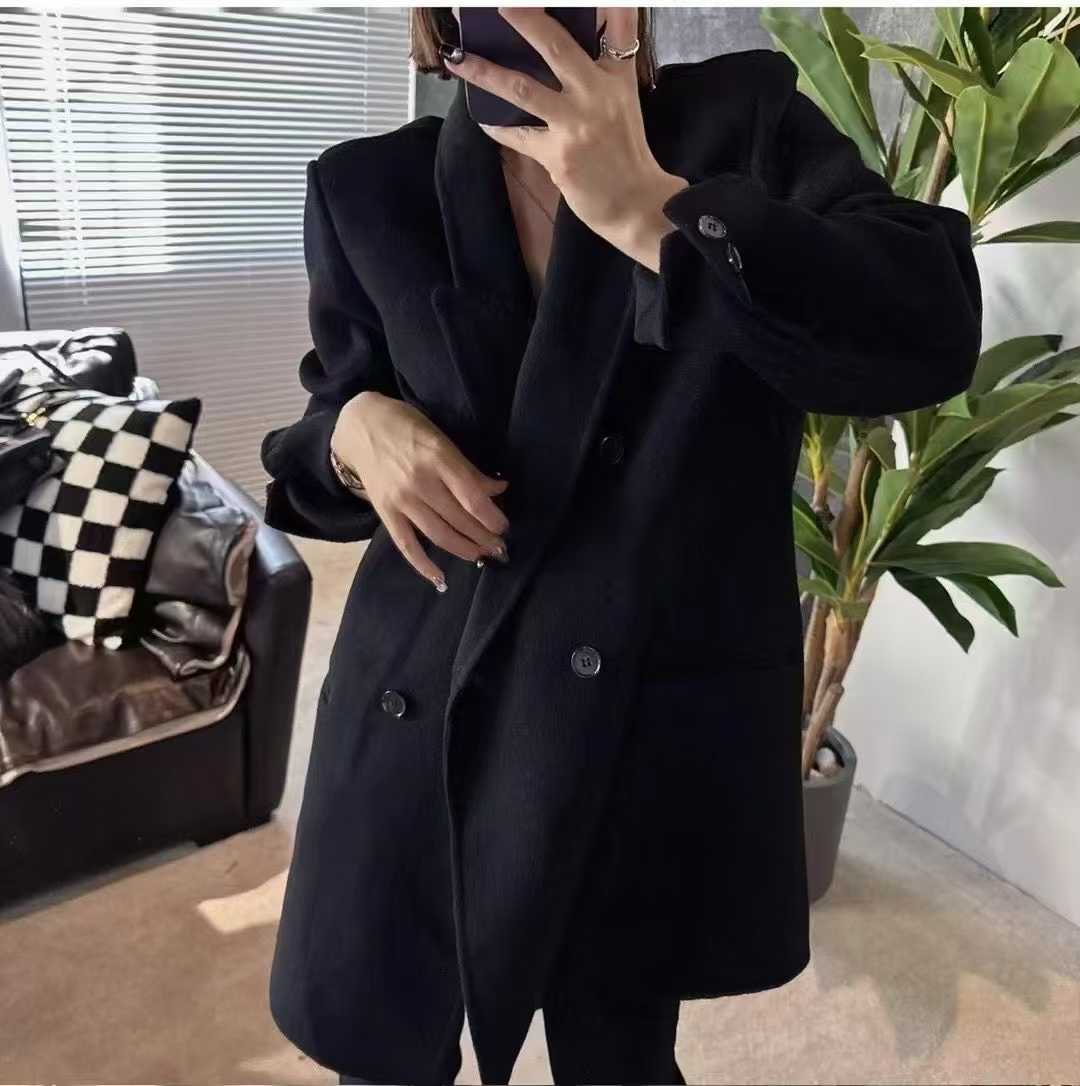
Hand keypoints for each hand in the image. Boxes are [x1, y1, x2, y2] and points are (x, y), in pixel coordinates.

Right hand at [331, 390, 509, 589]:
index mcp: (438, 459)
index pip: (472, 498)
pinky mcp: (385, 512)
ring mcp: (401, 500)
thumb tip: (499, 489)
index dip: (492, 517)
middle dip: (484, 537)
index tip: (504, 527)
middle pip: (459, 519)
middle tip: (499, 547)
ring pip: (439, 535)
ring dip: (464, 549)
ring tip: (481, 555)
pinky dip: (423, 565)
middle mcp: (420, 482)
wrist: (361, 426)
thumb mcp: (442, 439)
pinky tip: (440, 578)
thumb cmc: (408, 428)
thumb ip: (468, 469)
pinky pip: (406, 545)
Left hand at [443, 6, 688, 270]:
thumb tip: (564, 53)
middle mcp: (597, 94)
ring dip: (486, 72)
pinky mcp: (558, 155)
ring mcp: (576, 125)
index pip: (619, 25)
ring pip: (522, 89)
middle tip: (500, 3)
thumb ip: (600, 72)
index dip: (606, 4)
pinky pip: (518, 136)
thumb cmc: (626, 154)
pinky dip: (497, 128)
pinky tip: (482, 118)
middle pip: (557, 46)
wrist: (636, 203)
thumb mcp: (623, 103)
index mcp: (618, 78)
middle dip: (524, 20)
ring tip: (459, 59)